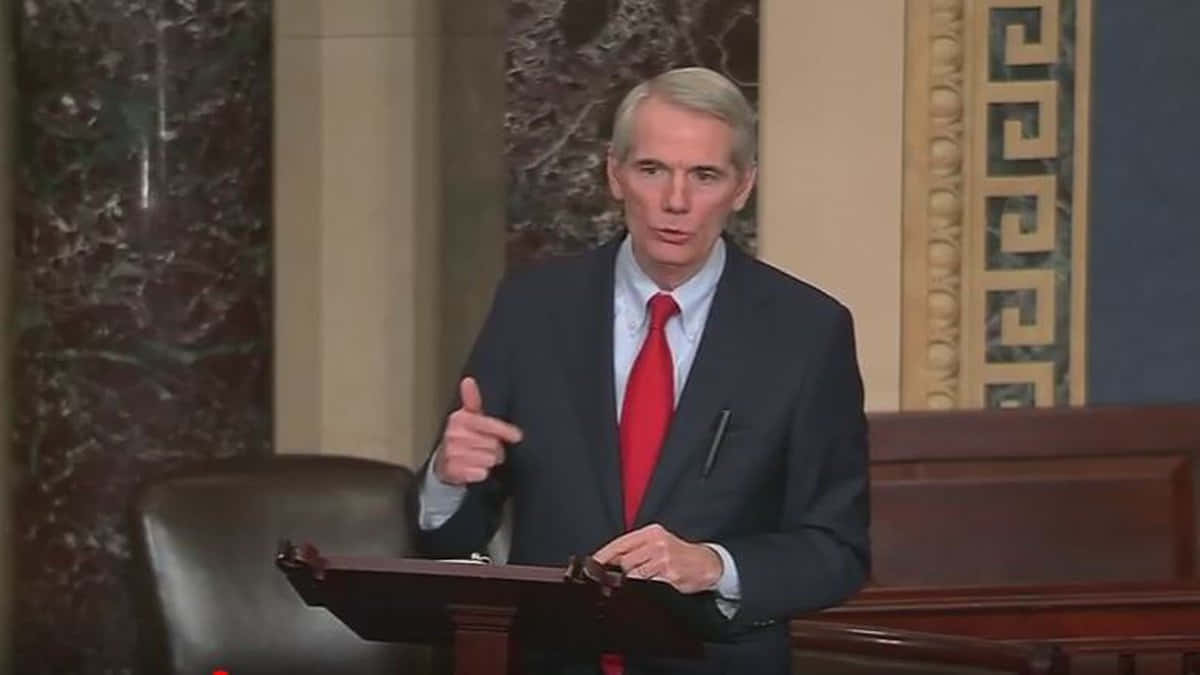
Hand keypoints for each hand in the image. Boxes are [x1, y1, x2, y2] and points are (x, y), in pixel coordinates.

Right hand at [433, 377, 522, 485]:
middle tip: (489, 448)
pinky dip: (481, 472)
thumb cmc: (462, 437)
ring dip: (488, 461)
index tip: (517, 436)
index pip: (487, 424)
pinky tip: (475, 468)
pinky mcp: (452, 470)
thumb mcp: (468, 416)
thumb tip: (468, 380)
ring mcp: (452, 452)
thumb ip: (472, 399)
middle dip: (495, 448)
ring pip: (487, 459)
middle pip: (491, 444)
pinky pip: (480, 473)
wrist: (444, 462)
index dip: (504, 431)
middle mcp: (453, 434)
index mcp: (459, 419)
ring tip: (481, 457)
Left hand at [592, 524, 723, 593]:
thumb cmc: (679, 554)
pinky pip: (647, 585)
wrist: (707, 563)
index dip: (604, 555)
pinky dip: (644, 588)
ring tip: (640, 582)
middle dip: (619, 572)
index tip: (592, 565)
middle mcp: (657, 543)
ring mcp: (664, 559)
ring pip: (634, 574)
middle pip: (624, 561)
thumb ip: (637, 548)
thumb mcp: (659, 542)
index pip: (620, 543)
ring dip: (632, 582)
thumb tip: (609, 561)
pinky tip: (649, 588)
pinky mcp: (670, 575)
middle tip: (618, 579)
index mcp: (652, 532)